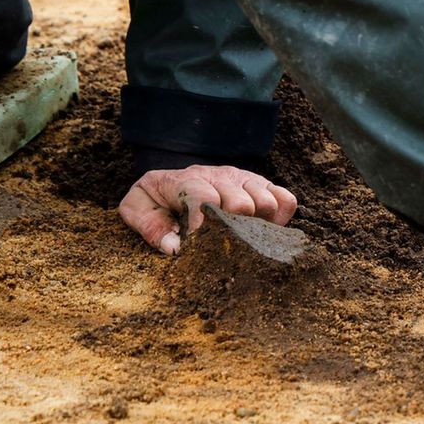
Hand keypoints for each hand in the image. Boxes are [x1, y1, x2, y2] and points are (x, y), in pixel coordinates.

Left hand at [118, 164, 297, 254]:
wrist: (173, 178)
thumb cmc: (156, 198)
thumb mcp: (137, 207)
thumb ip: (149, 227)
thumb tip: (175, 247)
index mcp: (186, 180)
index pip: (203, 197)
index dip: (203, 224)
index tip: (199, 246)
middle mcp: (219, 176)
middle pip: (241, 203)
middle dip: (232, 229)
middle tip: (221, 245)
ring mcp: (244, 179)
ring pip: (266, 202)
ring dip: (256, 226)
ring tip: (240, 239)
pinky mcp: (263, 185)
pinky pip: (286, 200)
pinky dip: (280, 219)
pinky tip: (261, 229)